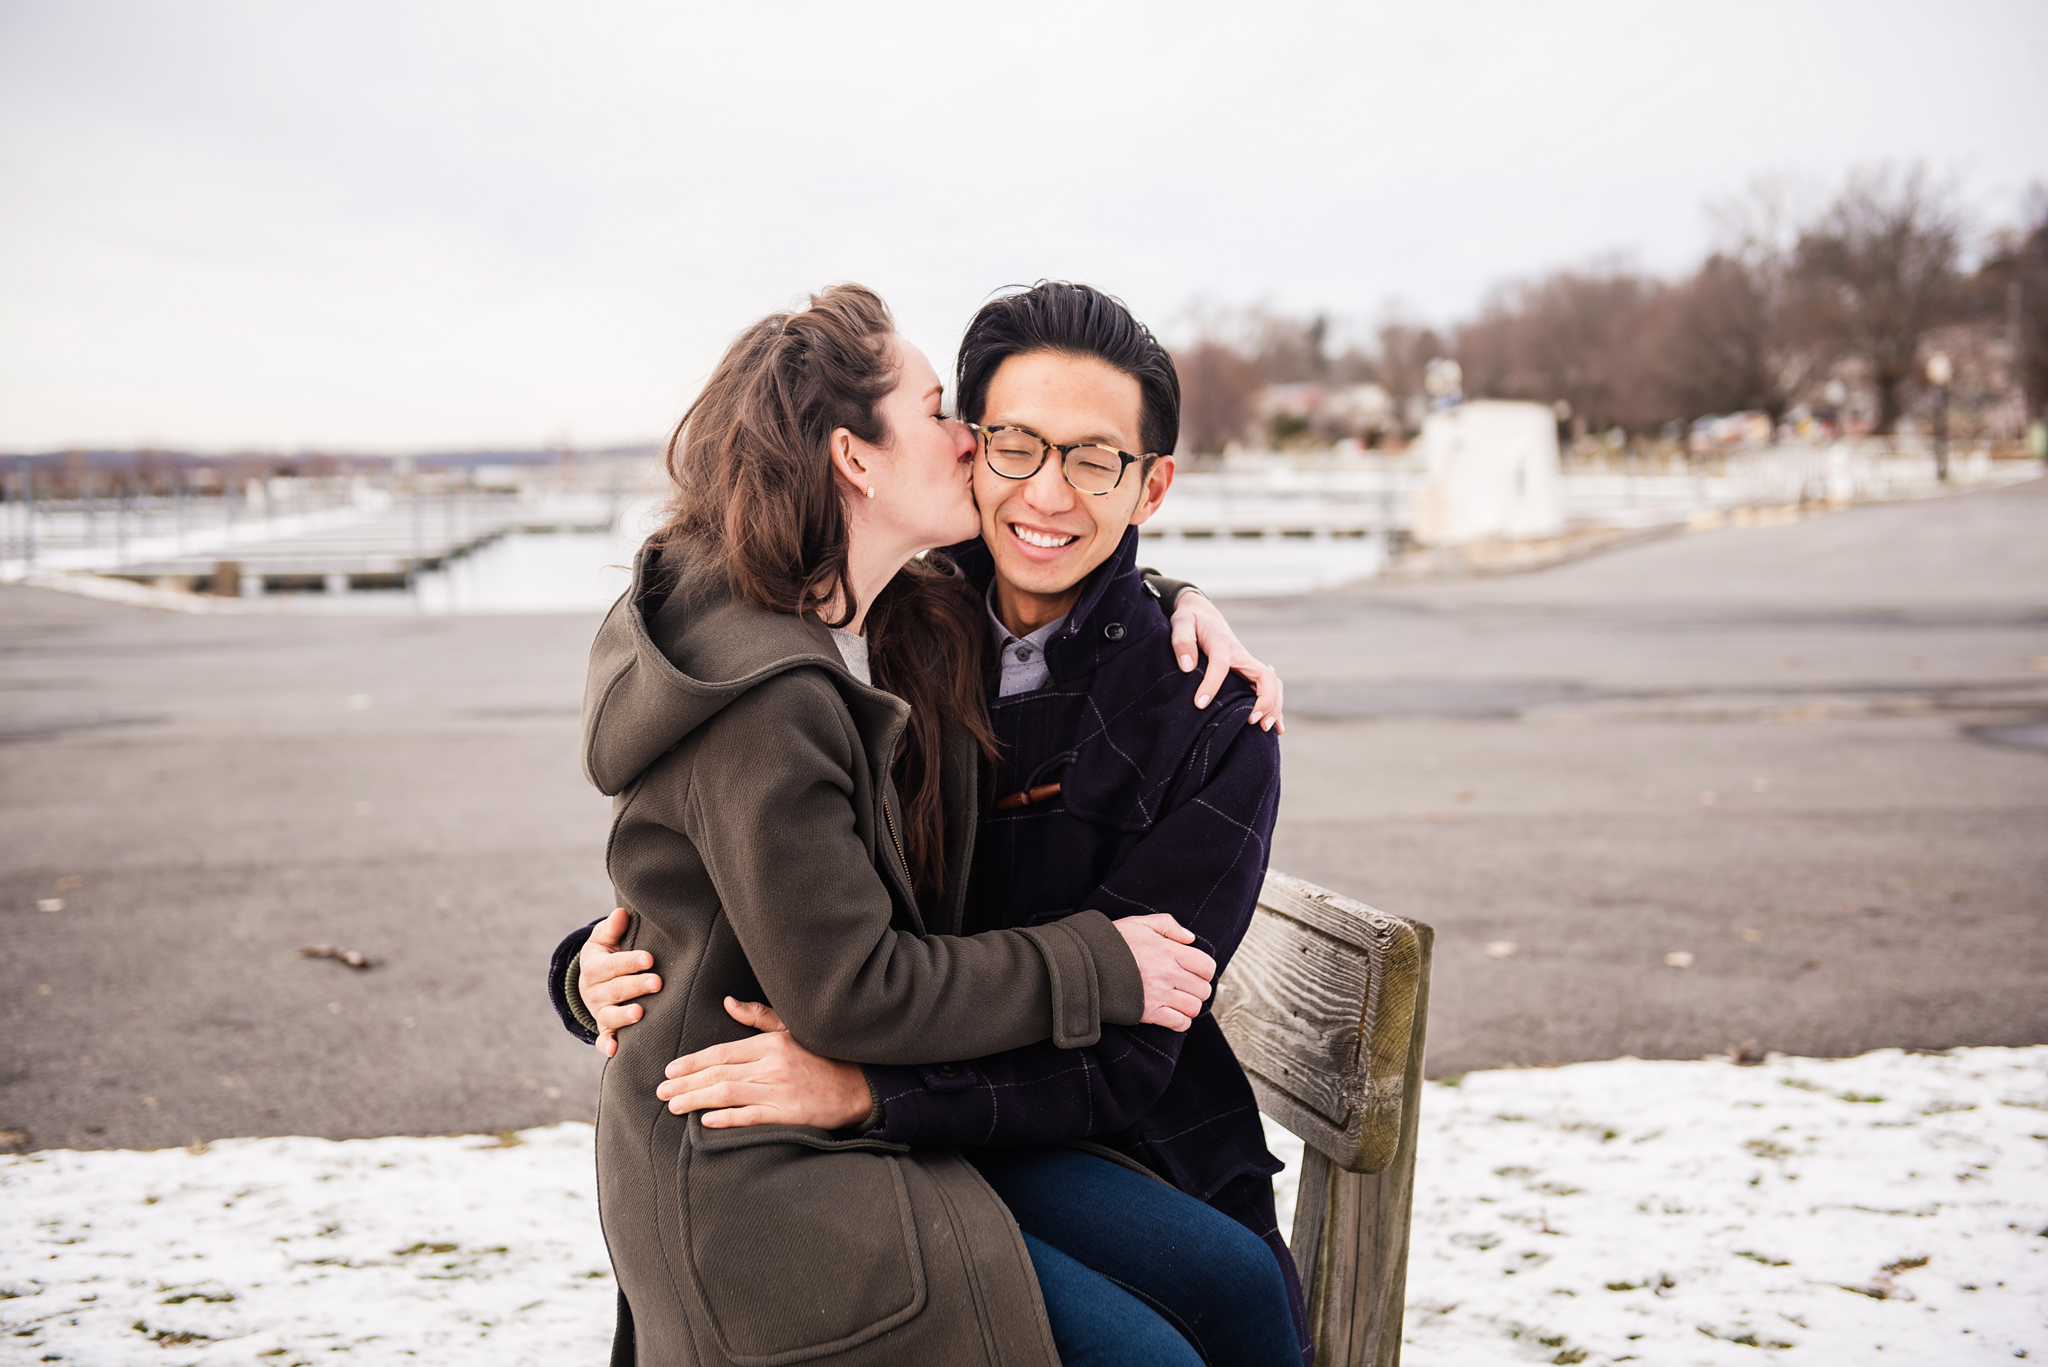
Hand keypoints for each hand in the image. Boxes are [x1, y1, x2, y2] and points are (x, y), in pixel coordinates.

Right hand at [579, 907, 662, 1057]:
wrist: (595, 980)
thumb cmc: (607, 954)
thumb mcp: (604, 939)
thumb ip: (613, 928)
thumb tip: (621, 914)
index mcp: (594, 967)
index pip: (612, 965)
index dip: (630, 962)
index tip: (649, 959)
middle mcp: (594, 992)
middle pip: (616, 990)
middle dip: (636, 986)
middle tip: (657, 983)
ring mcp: (599, 1012)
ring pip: (610, 1016)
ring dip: (624, 1016)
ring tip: (640, 1013)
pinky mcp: (605, 1029)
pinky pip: (603, 1040)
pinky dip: (607, 1045)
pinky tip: (615, 1050)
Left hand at [655, 998, 873, 1129]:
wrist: (860, 1086)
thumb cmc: (825, 1057)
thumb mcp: (793, 1029)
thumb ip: (759, 1017)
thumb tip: (728, 1003)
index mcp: (771, 1044)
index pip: (721, 1052)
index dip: (692, 1062)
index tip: (670, 1070)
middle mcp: (772, 1066)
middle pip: (718, 1074)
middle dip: (685, 1083)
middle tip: (661, 1091)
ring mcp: (779, 1092)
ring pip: (727, 1095)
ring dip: (696, 1100)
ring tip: (674, 1105)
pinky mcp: (788, 1115)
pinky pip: (750, 1117)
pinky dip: (725, 1119)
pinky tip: (705, 1122)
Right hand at [1113, 913, 1216, 1030]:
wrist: (1086, 964)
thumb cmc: (1111, 942)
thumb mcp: (1140, 923)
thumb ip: (1168, 925)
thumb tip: (1190, 938)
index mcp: (1169, 951)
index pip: (1207, 966)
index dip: (1204, 969)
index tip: (1194, 970)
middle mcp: (1168, 974)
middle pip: (1203, 989)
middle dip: (1198, 988)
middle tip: (1186, 985)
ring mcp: (1159, 994)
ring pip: (1194, 1007)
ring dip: (1190, 1005)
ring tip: (1179, 1000)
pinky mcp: (1149, 1013)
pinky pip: (1179, 1023)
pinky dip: (1181, 1021)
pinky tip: (1173, 1014)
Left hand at [1168, 590, 1283, 732]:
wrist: (1203, 614)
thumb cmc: (1191, 620)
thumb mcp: (1181, 622)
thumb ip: (1182, 641)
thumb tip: (1187, 667)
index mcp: (1222, 642)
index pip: (1220, 664)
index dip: (1211, 685)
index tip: (1200, 704)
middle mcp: (1240, 655)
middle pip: (1264, 676)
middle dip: (1264, 700)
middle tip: (1252, 721)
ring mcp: (1247, 664)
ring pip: (1272, 684)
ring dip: (1273, 707)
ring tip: (1264, 729)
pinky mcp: (1248, 673)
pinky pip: (1268, 689)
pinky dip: (1274, 708)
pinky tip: (1276, 727)